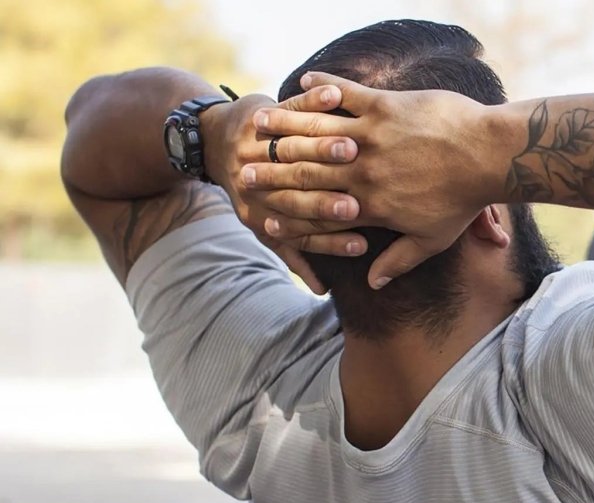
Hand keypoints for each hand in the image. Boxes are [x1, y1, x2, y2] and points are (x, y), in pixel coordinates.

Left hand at [200, 87, 364, 292]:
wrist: (212, 141)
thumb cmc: (252, 190)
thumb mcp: (264, 226)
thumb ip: (295, 255)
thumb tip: (322, 294)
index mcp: (260, 212)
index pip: (302, 232)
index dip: (330, 241)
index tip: (360, 246)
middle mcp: (257, 182)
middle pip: (298, 192)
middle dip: (328, 198)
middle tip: (357, 203)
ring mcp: (258, 146)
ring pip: (294, 148)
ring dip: (323, 146)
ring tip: (352, 147)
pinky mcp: (262, 114)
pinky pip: (290, 107)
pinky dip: (311, 100)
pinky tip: (336, 96)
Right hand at [240, 72, 500, 286]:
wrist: (489, 157)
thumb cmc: (463, 201)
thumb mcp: (432, 240)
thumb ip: (398, 262)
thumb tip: (374, 284)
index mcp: (371, 205)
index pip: (319, 206)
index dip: (288, 205)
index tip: (262, 207)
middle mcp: (364, 171)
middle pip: (307, 169)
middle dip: (273, 168)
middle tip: (245, 164)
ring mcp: (373, 136)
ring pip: (318, 130)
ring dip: (287, 125)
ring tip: (263, 121)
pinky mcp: (385, 105)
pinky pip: (345, 94)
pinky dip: (324, 88)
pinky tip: (306, 82)